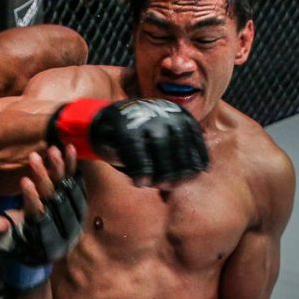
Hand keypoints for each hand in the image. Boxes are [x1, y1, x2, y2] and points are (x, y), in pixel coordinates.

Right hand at [0, 144, 85, 266]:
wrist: (46, 249)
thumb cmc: (21, 242)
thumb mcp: (7, 241)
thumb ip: (1, 232)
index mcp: (43, 235)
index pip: (38, 215)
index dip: (32, 199)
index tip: (24, 181)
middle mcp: (62, 225)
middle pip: (54, 198)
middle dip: (44, 177)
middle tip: (33, 157)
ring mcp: (73, 213)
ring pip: (68, 188)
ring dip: (61, 168)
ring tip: (53, 149)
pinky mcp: (79, 202)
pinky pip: (78, 182)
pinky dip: (74, 166)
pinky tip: (69, 148)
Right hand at [48, 98, 208, 185]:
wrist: (102, 122)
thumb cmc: (137, 136)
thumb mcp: (161, 136)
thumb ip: (176, 151)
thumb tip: (192, 175)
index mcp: (176, 113)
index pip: (193, 138)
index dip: (196, 159)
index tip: (195, 175)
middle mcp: (162, 112)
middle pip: (178, 146)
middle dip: (177, 169)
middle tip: (172, 185)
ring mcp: (143, 118)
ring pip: (160, 147)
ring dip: (161, 170)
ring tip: (157, 185)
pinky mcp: (125, 127)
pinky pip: (137, 152)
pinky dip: (141, 170)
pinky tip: (140, 182)